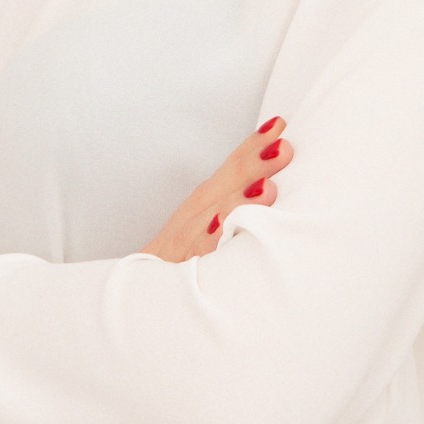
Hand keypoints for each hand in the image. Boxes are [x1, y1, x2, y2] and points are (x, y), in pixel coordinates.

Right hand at [141, 116, 292, 261]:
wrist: (140, 297)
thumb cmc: (183, 257)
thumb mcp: (212, 227)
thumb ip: (239, 203)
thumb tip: (274, 185)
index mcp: (207, 202)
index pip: (231, 169)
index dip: (253, 147)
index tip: (278, 125)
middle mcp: (196, 216)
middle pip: (224, 185)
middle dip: (253, 165)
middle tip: (283, 147)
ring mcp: (185, 241)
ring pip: (212, 217)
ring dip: (237, 200)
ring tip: (265, 188)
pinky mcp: (177, 270)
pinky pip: (194, 255)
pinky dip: (207, 241)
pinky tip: (221, 228)